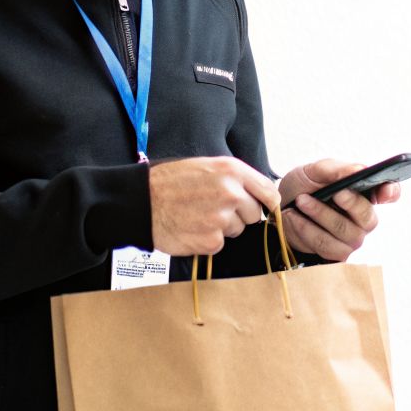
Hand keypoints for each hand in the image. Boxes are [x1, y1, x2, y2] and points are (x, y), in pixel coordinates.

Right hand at [148, 156, 278, 255]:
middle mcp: (231, 193)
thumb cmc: (170, 183)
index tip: (263, 207)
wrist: (141, 202)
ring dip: (222, 228)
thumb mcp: (205, 166)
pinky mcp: (212, 240)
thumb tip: (258, 193)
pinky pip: (220, 243)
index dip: (267, 202)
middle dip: (239, 215)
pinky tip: (191, 228)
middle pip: (254, 214)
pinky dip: (207, 240)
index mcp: (232, 170)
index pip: (269, 192)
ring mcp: (222, 218)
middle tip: (213, 208)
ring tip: (198, 216)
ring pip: (237, 230)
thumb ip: (234, 178)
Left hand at [277, 158, 401, 260]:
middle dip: (351, 204)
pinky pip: (325, 245)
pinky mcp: (335, 254)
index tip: (386, 190)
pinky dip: (306, 229)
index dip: (391, 192)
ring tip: (300, 201)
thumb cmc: (303, 188)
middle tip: (335, 192)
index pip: (389, 193)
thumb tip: (357, 170)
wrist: (279, 209)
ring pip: (344, 232)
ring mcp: (351, 239)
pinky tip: (293, 217)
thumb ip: (335, 169)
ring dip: (319, 215)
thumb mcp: (314, 171)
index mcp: (365, 193)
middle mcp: (363, 218)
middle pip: (368, 218)